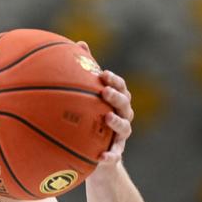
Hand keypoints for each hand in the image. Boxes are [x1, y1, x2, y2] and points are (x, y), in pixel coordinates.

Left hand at [77, 41, 133, 165]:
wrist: (96, 158)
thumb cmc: (91, 123)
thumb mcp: (87, 101)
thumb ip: (84, 77)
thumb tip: (77, 44)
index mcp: (115, 103)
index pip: (120, 88)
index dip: (114, 81)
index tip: (102, 74)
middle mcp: (122, 117)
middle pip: (125, 104)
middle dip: (116, 96)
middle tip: (104, 91)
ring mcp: (120, 136)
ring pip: (125, 128)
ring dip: (118, 121)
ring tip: (107, 117)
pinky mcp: (115, 154)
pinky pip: (115, 156)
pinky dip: (111, 156)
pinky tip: (101, 157)